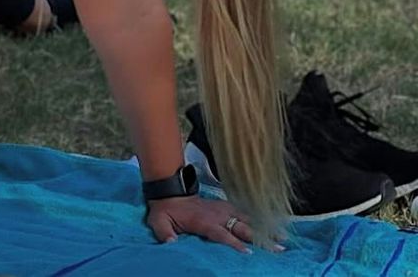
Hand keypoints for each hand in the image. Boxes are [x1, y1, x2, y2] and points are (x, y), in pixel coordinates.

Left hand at [146, 196, 270, 252]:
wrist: (170, 190)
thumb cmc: (166, 210)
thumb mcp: (159, 221)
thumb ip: (164, 233)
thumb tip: (170, 244)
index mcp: (203, 220)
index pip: (221, 233)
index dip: (234, 243)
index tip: (248, 252)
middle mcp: (217, 214)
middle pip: (241, 227)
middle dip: (259, 238)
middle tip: (278, 248)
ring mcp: (222, 209)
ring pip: (247, 220)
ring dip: (264, 229)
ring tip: (283, 238)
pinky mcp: (225, 206)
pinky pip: (244, 212)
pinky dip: (258, 220)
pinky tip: (271, 226)